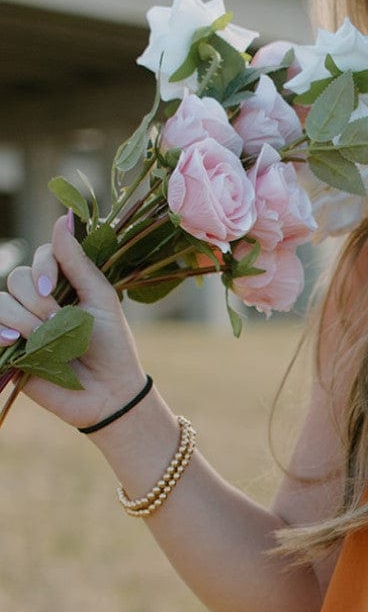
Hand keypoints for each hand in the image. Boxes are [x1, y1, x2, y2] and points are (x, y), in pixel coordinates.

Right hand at [0, 214, 147, 429]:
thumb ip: (77, 262)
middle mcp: (38, 302)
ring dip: (25, 320)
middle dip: (37, 301)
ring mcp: (22, 325)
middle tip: (59, 323)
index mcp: (63, 285)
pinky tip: (16, 341)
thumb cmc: (112, 346)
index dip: (43, 269)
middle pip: (17, 278)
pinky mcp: (10, 350)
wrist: (109, 393)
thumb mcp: (100, 299)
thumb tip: (61, 219)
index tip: (53, 290)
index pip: (40, 258)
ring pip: (1, 302)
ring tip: (46, 341)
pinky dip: (2, 331)